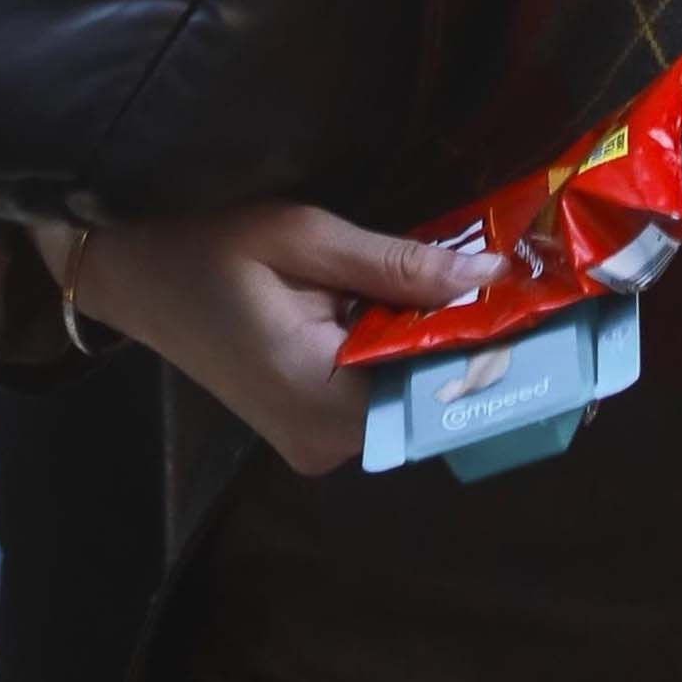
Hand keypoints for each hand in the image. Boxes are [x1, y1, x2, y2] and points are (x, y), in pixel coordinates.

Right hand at [32, 204, 499, 478]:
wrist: (128, 269)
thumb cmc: (205, 244)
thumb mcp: (304, 236)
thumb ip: (398, 264)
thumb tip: (491, 276)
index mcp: (321, 403)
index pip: (438, 388)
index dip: (499, 346)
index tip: (553, 306)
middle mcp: (325, 444)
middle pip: (430, 393)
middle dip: (478, 337)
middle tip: (530, 277)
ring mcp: (316, 441)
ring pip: (410, 390)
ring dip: (443, 338)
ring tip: (491, 279)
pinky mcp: (310, 423)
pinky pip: (381, 387)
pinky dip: (407, 345)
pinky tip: (432, 297)